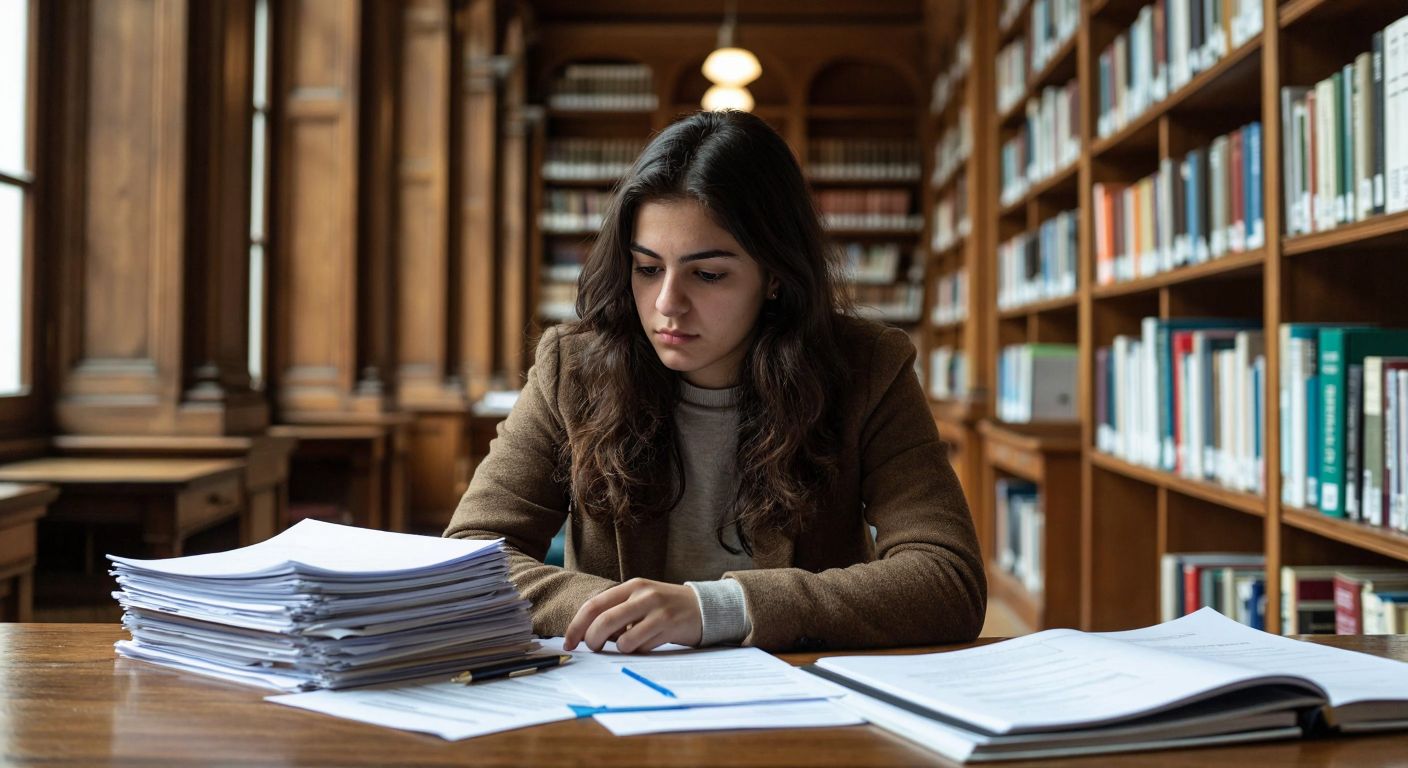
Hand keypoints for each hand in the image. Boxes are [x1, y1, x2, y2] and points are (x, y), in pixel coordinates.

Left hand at [563, 578, 702, 653]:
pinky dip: (639, 651)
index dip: (577, 625)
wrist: (704, 607)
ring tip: (631, 644)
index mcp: (631, 586)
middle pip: (604, 621)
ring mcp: (657, 610)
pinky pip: (642, 647)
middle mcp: (643, 594)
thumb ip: (617, 611)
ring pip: (623, 639)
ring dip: (620, 649)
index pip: (594, 605)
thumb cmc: (665, 607)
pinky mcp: (669, 626)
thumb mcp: (641, 600)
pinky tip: (649, 644)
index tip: (569, 643)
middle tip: (592, 649)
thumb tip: (586, 634)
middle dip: (592, 640)